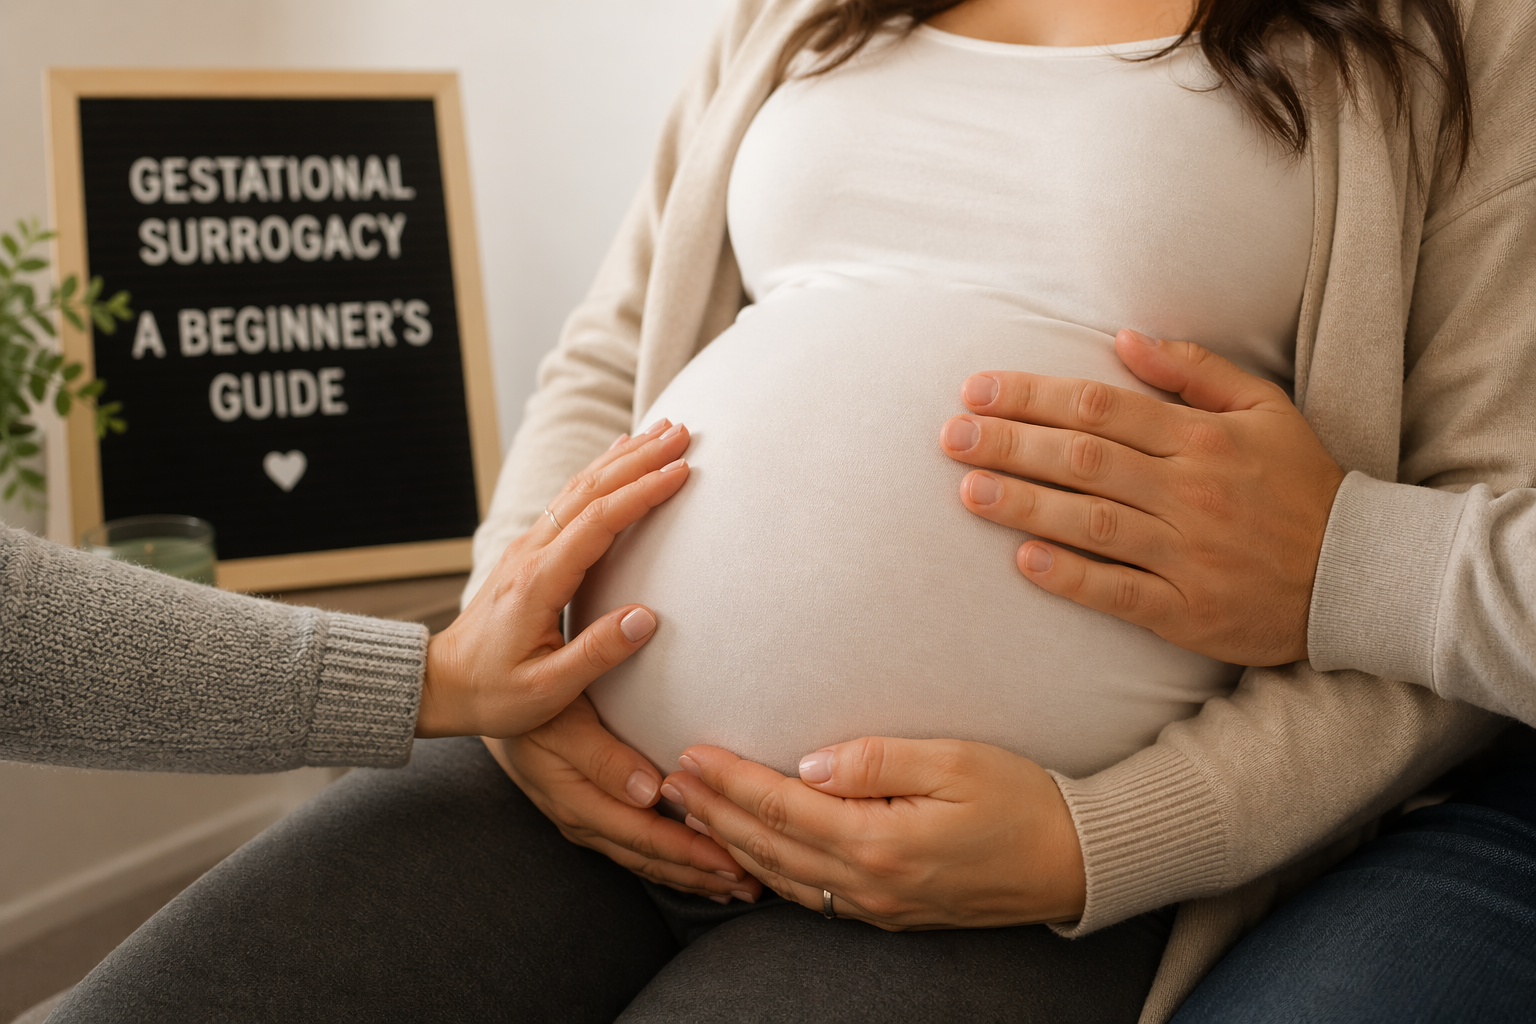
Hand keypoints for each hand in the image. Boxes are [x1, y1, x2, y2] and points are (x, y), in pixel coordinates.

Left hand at [416, 420, 690, 737]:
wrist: (441, 685)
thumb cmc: (493, 693)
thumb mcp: (547, 689)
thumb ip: (598, 653)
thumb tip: (647, 618)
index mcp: (539, 581)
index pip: (599, 522)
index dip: (642, 493)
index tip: (681, 472)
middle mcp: (532, 553)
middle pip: (591, 490)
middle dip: (640, 459)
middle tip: (682, 434)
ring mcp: (528, 548)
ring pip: (579, 488)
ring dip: (623, 457)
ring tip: (662, 433)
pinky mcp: (529, 552)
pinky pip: (570, 500)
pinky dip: (601, 472)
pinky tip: (618, 455)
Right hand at [483, 695, 764, 902]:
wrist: (498, 701)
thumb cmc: (537, 702)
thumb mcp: (564, 722)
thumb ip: (605, 757)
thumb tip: (650, 793)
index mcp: (579, 801)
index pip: (646, 837)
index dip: (692, 853)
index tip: (735, 862)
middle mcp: (583, 820)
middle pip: (650, 857)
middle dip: (701, 875)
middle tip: (752, 887)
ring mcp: (585, 822)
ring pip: (644, 859)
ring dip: (691, 876)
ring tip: (737, 889)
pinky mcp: (589, 816)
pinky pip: (634, 848)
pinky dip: (669, 864)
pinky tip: (698, 873)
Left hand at [661, 737, 1084, 929]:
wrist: (1077, 864)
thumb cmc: (1023, 800)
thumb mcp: (957, 762)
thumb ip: (877, 760)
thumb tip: (808, 765)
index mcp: (880, 843)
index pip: (781, 808)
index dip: (729, 780)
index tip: (689, 752)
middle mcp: (869, 885)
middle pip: (768, 847)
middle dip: (711, 813)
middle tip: (666, 781)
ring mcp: (877, 907)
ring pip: (781, 877)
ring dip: (730, 844)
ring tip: (691, 814)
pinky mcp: (890, 914)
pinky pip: (809, 896)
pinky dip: (768, 873)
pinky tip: (749, 855)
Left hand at [941, 330, 1344, 665]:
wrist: (1358, 577)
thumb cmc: (1301, 486)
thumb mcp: (1265, 409)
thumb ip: (1194, 370)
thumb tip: (1123, 335)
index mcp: (1201, 439)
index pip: (1099, 407)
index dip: (1032, 396)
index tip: (977, 390)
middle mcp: (1189, 492)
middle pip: (1083, 459)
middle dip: (1010, 443)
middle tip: (949, 436)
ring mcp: (1187, 554)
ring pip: (1091, 522)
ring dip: (1025, 504)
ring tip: (968, 489)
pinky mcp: (1188, 612)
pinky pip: (1118, 592)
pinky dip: (1071, 576)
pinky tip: (1024, 561)